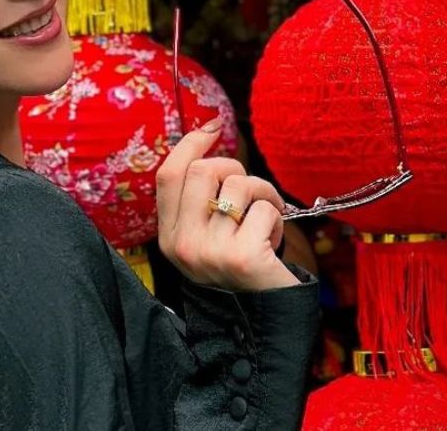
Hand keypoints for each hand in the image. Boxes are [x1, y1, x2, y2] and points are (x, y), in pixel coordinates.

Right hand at [156, 123, 298, 291]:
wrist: (262, 320)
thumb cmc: (240, 267)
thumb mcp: (205, 237)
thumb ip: (198, 200)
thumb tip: (204, 136)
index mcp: (168, 237)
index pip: (168, 175)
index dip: (190, 144)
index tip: (212, 127)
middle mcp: (182, 245)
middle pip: (202, 171)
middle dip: (235, 169)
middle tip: (252, 193)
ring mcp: (210, 252)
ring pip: (238, 186)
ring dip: (263, 194)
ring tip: (266, 218)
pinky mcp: (242, 257)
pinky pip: (265, 209)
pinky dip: (277, 219)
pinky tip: (273, 241)